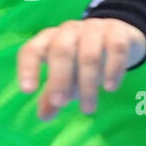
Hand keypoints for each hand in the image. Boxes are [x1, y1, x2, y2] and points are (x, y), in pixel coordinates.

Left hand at [16, 18, 145, 120]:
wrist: (116, 35)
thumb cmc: (81, 59)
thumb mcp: (67, 76)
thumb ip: (53, 94)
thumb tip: (43, 117)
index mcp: (49, 39)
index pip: (32, 50)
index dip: (27, 68)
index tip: (27, 91)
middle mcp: (68, 31)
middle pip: (61, 50)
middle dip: (59, 78)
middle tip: (60, 103)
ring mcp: (93, 28)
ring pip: (89, 54)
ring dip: (88, 83)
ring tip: (88, 109)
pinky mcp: (117, 31)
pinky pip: (116, 48)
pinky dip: (113, 69)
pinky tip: (110, 88)